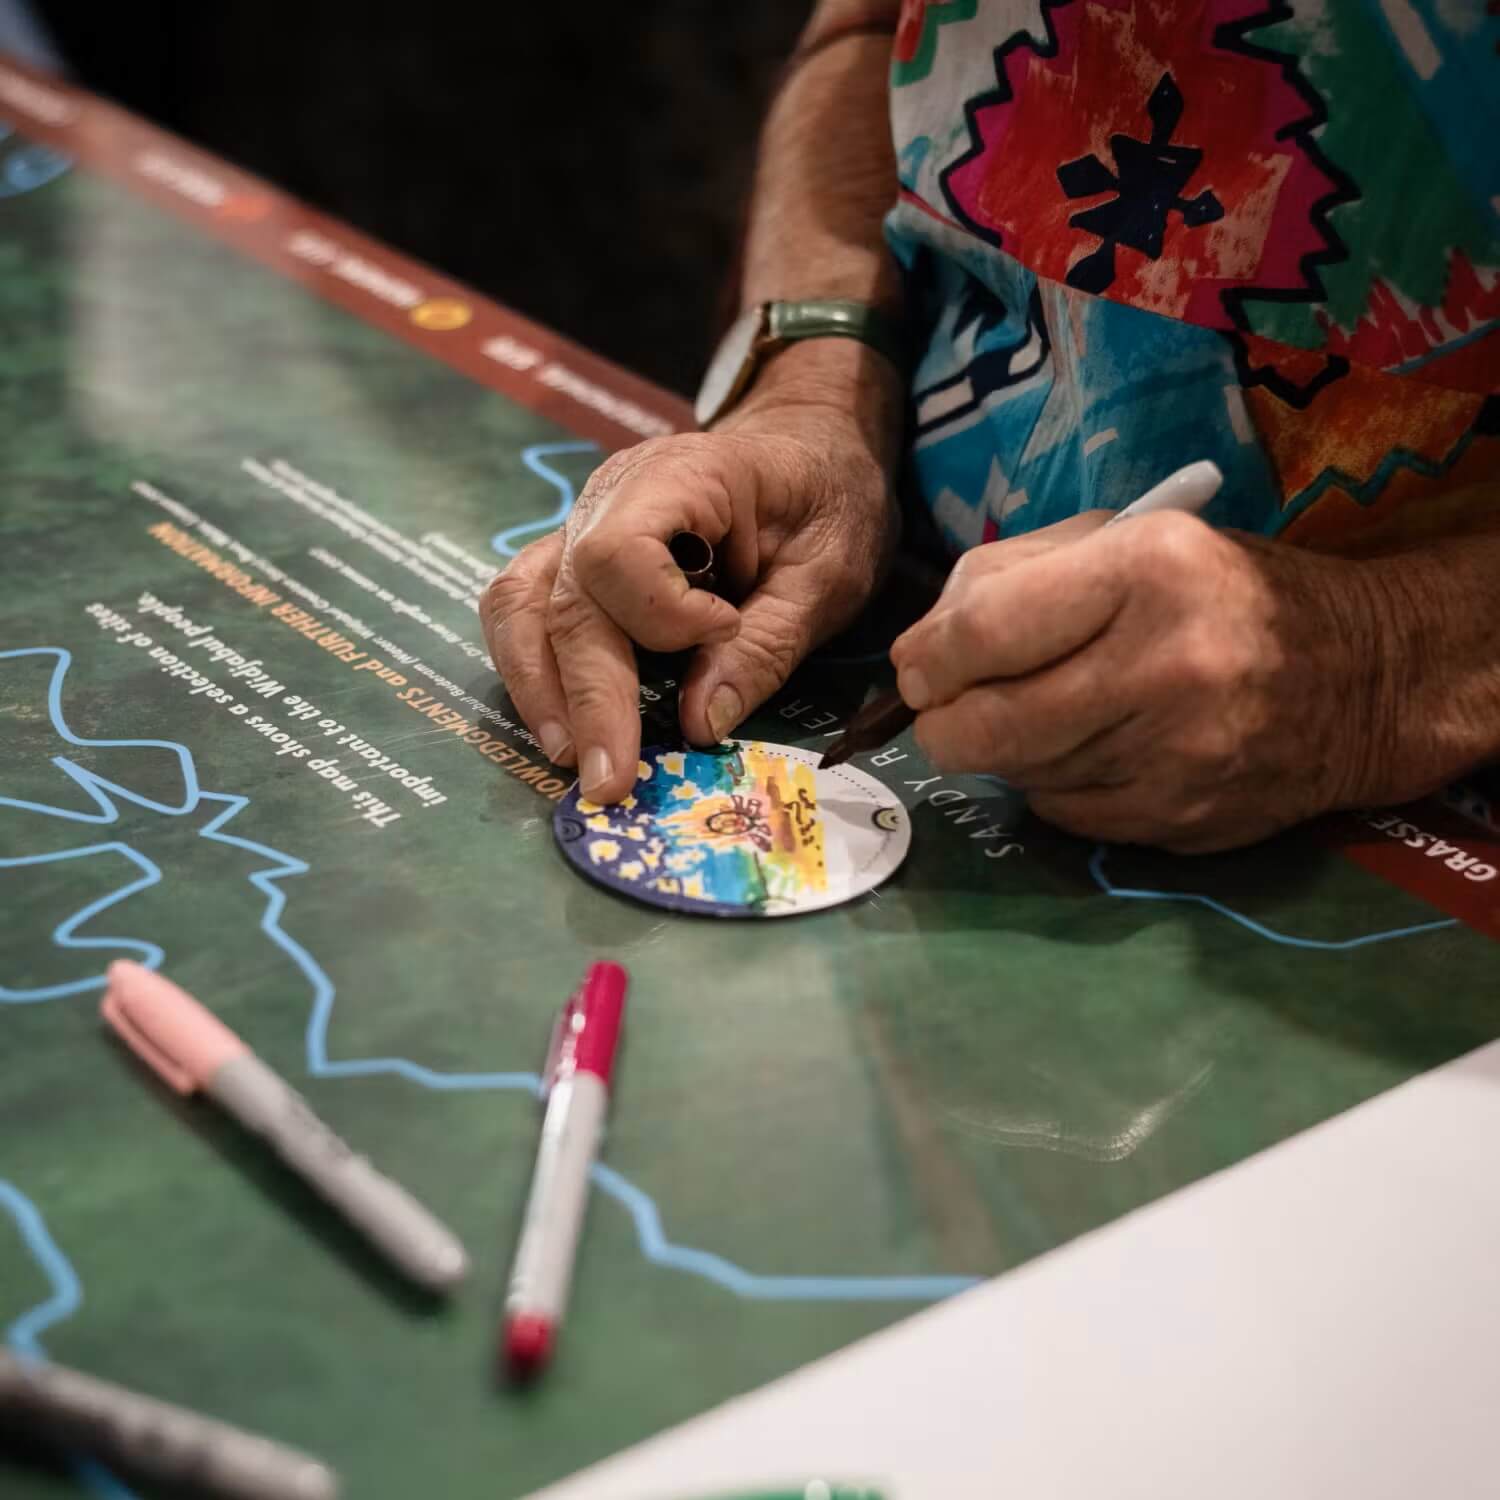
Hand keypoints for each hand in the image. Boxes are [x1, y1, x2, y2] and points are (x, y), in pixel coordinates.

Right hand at [481, 401, 897, 803]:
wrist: (808, 449)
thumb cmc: (827, 500)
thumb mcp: (830, 572)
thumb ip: (768, 645)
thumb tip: (700, 724)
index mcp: (681, 478)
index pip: (620, 552)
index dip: (660, 614)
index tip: (724, 634)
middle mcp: (610, 497)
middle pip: (569, 599)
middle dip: (588, 698)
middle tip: (611, 782)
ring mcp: (583, 526)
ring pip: (521, 604)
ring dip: (540, 688)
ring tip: (570, 759)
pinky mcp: (576, 558)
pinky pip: (526, 609)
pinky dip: (534, 670)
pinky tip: (561, 725)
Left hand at [889, 510, 1391, 851]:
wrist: (1363, 676)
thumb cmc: (1222, 591)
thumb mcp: (1132, 540)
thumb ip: (1018, 574)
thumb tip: (926, 646)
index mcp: (1147, 573)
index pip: (983, 634)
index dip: (925, 658)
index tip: (914, 665)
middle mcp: (1163, 668)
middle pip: (984, 727)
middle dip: (938, 721)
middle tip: (941, 707)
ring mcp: (1175, 757)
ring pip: (1017, 775)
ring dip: (1001, 749)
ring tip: (1036, 712)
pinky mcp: (1179, 821)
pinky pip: (1061, 812)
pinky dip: (1050, 784)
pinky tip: (1086, 749)